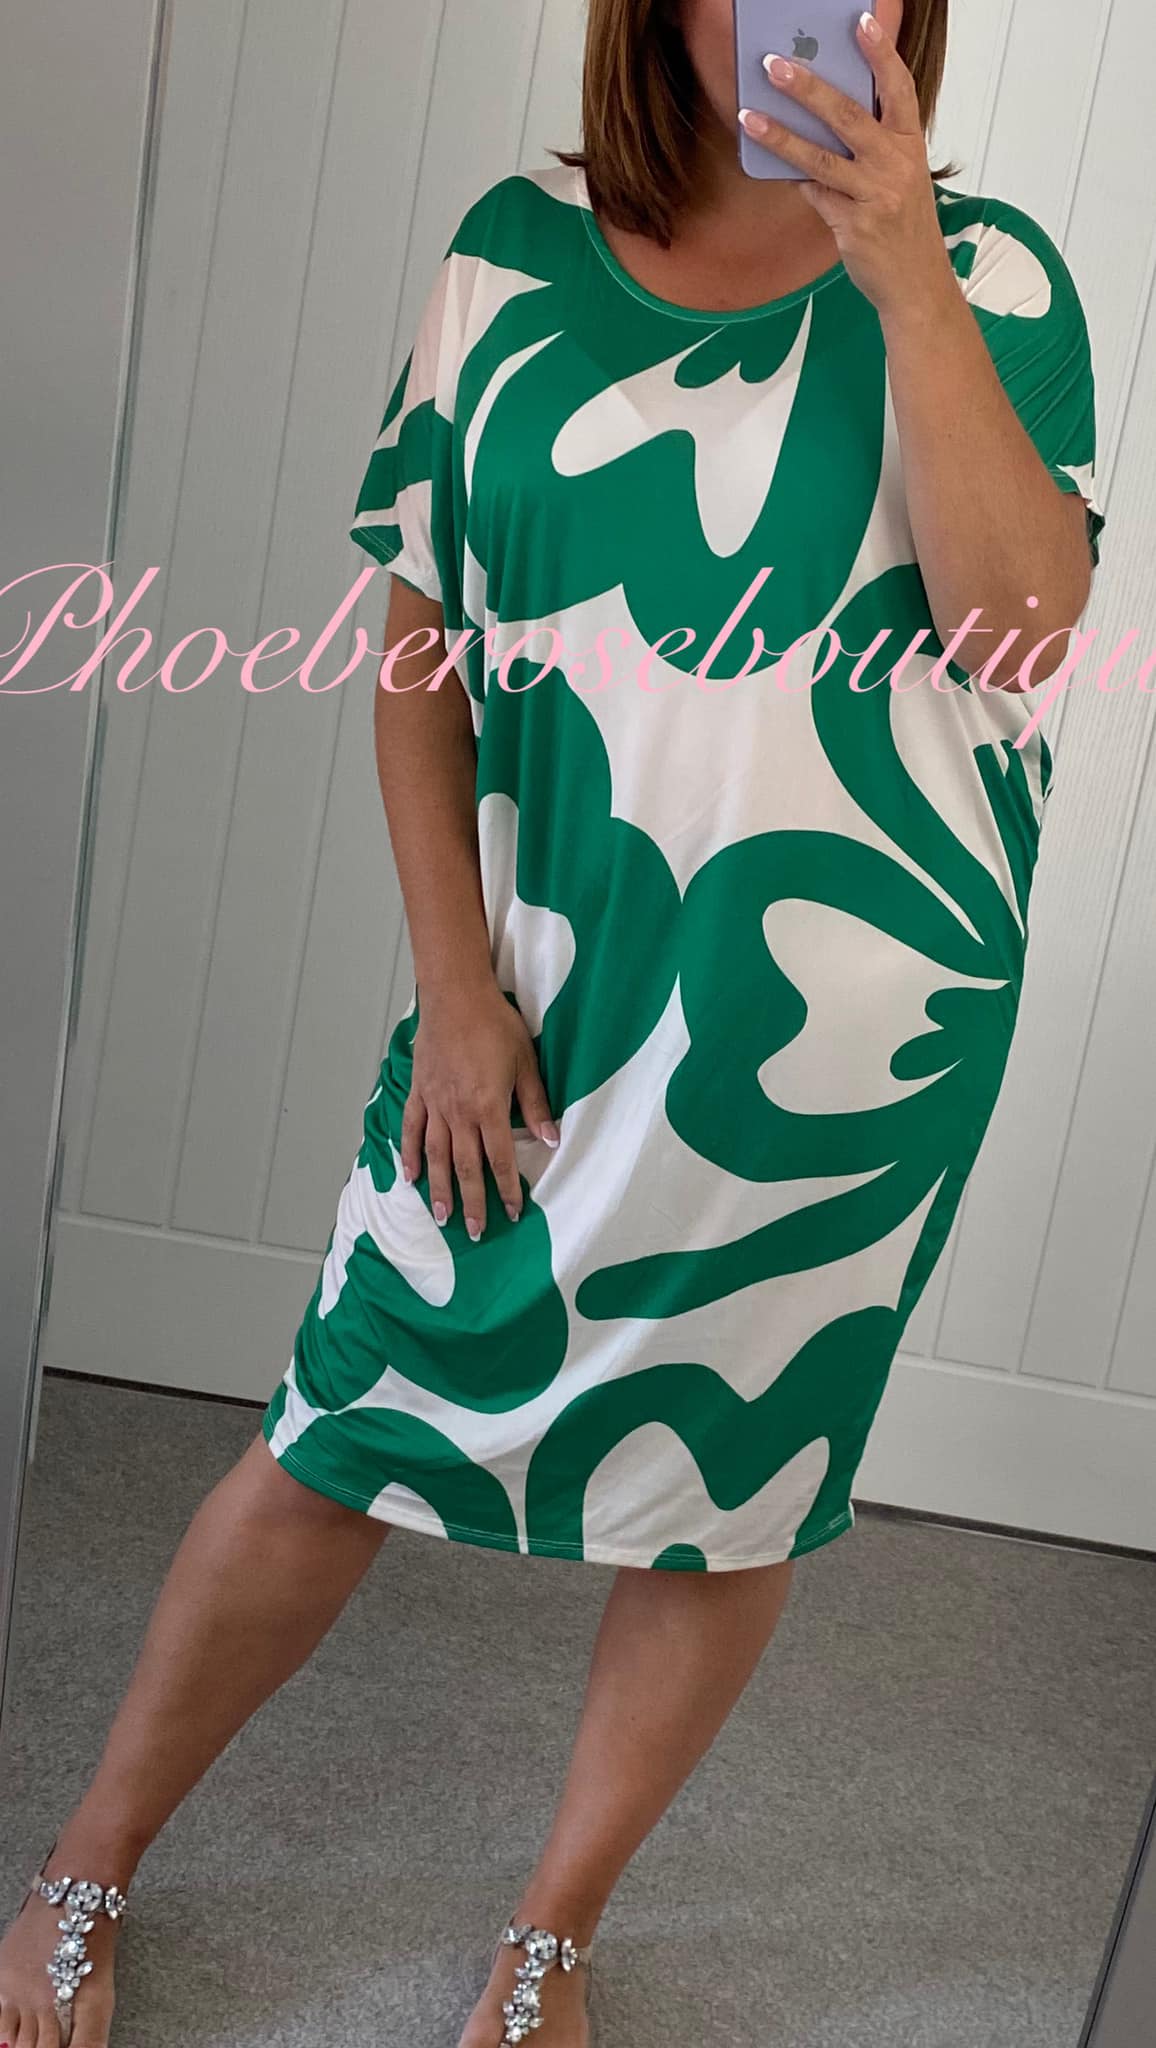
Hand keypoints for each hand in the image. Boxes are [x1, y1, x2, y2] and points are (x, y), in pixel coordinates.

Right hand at [401, 975, 559, 1237]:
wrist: (455, 996)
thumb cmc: (494, 1024)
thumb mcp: (526, 1062)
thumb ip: (535, 1104)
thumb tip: (552, 1138)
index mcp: (488, 1107)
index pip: (500, 1159)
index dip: (507, 1189)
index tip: (513, 1212)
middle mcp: (459, 1113)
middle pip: (466, 1167)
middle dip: (472, 1203)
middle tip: (475, 1233)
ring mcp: (434, 1104)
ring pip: (436, 1156)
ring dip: (439, 1189)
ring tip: (441, 1218)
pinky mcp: (419, 1092)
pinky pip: (411, 1130)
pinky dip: (409, 1155)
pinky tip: (410, 1177)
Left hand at [738, 13, 956, 321]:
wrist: (916, 283)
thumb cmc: (904, 226)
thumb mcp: (900, 177)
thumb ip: (872, 147)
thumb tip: (821, 116)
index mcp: (910, 145)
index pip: (898, 89)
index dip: (880, 54)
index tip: (861, 22)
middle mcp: (895, 165)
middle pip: (848, 116)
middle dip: (808, 87)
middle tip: (775, 64)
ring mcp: (874, 196)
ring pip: (819, 157)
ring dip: (780, 135)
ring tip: (749, 116)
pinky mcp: (852, 225)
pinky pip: (813, 193)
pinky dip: (792, 178)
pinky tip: (767, 162)